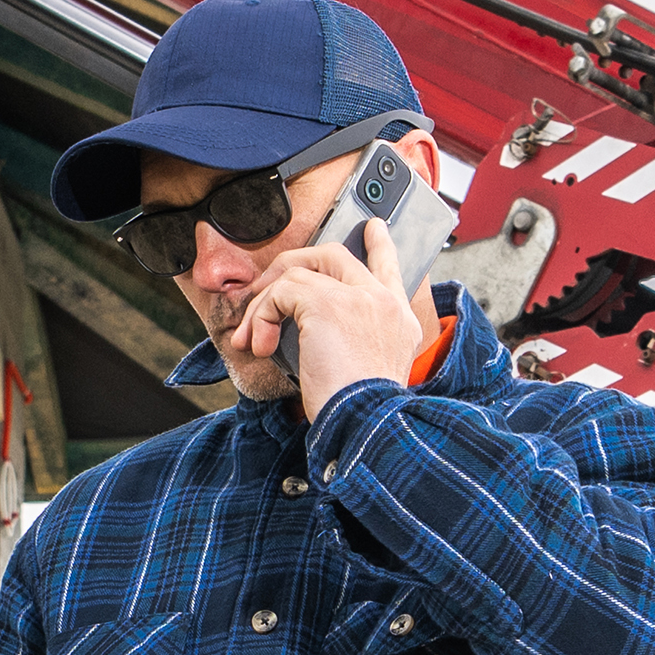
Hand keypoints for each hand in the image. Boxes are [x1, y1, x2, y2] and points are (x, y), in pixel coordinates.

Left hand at [228, 228, 423, 413]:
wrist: (365, 425)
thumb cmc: (361, 412)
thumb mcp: (366, 370)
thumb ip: (352, 341)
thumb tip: (306, 331)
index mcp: (399, 320)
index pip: (391, 269)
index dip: (380, 245)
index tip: (374, 229)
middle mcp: (384, 302)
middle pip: (335, 255)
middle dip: (293, 264)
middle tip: (268, 287)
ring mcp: (358, 297)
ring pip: (299, 272)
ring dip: (265, 305)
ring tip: (254, 338)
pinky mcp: (327, 302)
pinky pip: (282, 292)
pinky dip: (262, 316)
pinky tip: (262, 345)